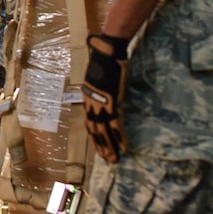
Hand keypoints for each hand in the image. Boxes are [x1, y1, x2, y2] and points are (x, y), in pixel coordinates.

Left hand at [82, 33, 130, 162]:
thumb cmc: (103, 60)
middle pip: (95, 131)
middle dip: (101, 146)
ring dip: (109, 147)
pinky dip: (120, 138)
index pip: (90, 123)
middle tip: (107, 159)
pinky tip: (124, 148)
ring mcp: (102, 105)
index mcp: (88, 99)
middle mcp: (92, 105)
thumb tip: (104, 88)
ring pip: (104, 132)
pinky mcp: (112, 104)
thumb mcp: (97, 76)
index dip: (94, 137)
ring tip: (114, 159)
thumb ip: (99, 86)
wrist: (106, 53)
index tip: (99, 147)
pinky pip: (116, 125)